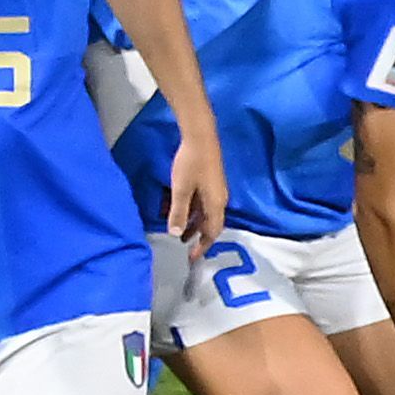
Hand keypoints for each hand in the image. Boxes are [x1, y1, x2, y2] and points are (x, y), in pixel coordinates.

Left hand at [167, 129, 227, 249]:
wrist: (201, 137)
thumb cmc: (192, 163)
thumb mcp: (181, 190)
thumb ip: (178, 213)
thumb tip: (175, 234)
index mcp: (216, 204)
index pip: (213, 232)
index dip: (203, 246)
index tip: (192, 257)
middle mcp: (219, 200)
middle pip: (210, 224)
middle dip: (197, 236)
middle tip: (183, 246)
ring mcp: (215, 190)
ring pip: (205, 213)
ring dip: (192, 223)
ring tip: (178, 230)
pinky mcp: (209, 182)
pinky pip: (201, 203)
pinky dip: (191, 210)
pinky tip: (178, 208)